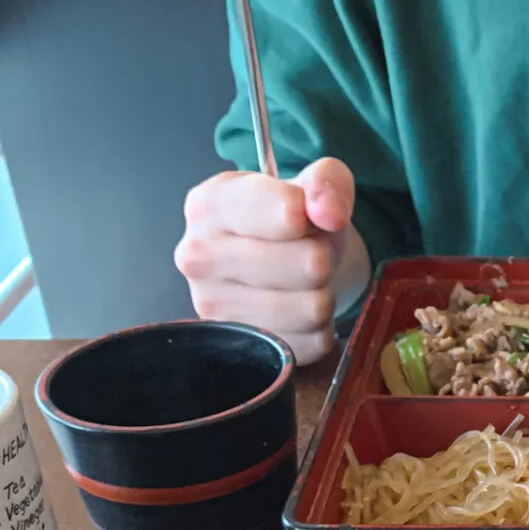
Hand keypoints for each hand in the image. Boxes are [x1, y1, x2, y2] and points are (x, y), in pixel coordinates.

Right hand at [175, 158, 363, 365]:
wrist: (279, 265)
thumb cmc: (290, 223)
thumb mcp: (311, 184)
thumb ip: (327, 182)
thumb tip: (330, 214)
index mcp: (209, 203)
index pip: (289, 212)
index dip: (313, 213)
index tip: (303, 215)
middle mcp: (198, 256)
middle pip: (310, 264)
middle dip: (322, 256)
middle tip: (305, 250)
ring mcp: (213, 306)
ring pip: (314, 307)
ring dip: (323, 294)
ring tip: (301, 280)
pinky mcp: (240, 347)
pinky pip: (314, 342)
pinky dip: (318, 329)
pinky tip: (295, 308)